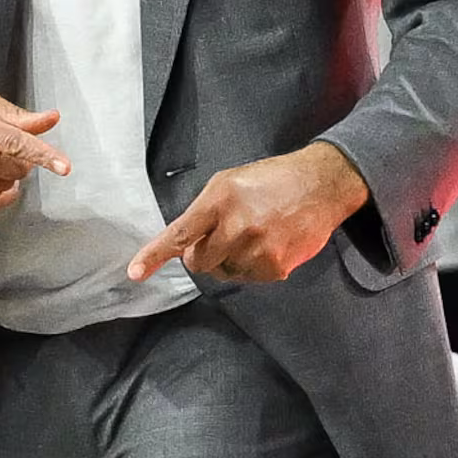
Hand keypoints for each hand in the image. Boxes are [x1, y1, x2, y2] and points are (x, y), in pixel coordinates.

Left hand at [128, 141, 368, 284]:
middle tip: (222, 236)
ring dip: (230, 260)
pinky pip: (249, 278)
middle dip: (202, 254)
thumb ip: (205, 211)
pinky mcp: (276, 267)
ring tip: (254, 234)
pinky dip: (253, 266)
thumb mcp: (230, 182)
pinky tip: (269, 244)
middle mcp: (237, 227)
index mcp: (220, 200)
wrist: (322, 184)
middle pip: (198, 262)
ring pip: (224, 273)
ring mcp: (257, 250)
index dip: (154, 255)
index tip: (135, 272)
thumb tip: (185, 245)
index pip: (180, 234)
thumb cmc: (271, 179)